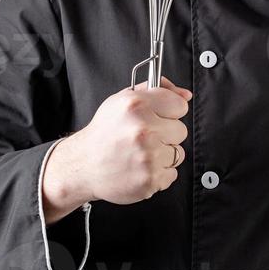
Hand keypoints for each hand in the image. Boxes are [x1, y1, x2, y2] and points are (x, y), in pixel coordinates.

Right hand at [45, 75, 192, 214]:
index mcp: (136, 105)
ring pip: (178, 153)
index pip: (180, 105)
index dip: (170, 112)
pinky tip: (140, 167)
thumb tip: (185, 94)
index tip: (161, 117)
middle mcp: (143, 130)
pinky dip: (159, 173)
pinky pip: (172, 174)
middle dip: (166, 134)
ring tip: (141, 153)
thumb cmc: (104, 133)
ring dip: (163, 154)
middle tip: (145, 138)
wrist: (83, 165)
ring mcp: (148, 156)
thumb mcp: (123, 100)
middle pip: (181, 131)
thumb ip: (157, 90)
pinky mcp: (150, 179)